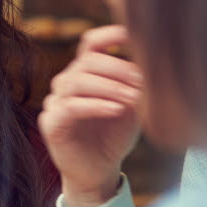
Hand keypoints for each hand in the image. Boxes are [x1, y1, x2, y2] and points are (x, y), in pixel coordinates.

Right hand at [39, 25, 142, 206]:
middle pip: (87, 61)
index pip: (91, 43)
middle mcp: (67, 82)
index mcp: (85, 73)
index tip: (136, 36)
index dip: (111, 35)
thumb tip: (154, 63)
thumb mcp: (132, 106)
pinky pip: (72, 106)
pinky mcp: (51, 122)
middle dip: (118, 69)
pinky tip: (116, 109)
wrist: (98, 172)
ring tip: (133, 98)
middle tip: (143, 81)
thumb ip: (136, 85)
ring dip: (109, 87)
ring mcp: (55, 101)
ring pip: (77, 81)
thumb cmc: (115, 136)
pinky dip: (96, 105)